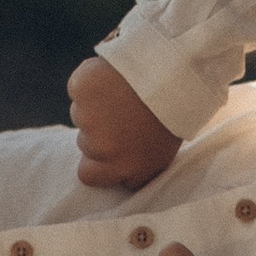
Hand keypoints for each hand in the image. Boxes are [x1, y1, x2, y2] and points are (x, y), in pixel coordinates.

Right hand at [68, 55, 181, 192]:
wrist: (176, 74)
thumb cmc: (172, 117)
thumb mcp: (160, 158)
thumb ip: (134, 174)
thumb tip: (120, 182)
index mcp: (119, 166)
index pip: (87, 174)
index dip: (96, 160)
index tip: (112, 145)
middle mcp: (99, 147)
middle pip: (84, 142)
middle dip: (99, 130)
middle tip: (126, 114)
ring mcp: (86, 116)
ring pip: (80, 113)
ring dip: (96, 105)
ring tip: (125, 94)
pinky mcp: (81, 89)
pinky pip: (78, 89)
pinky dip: (91, 82)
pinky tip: (113, 78)